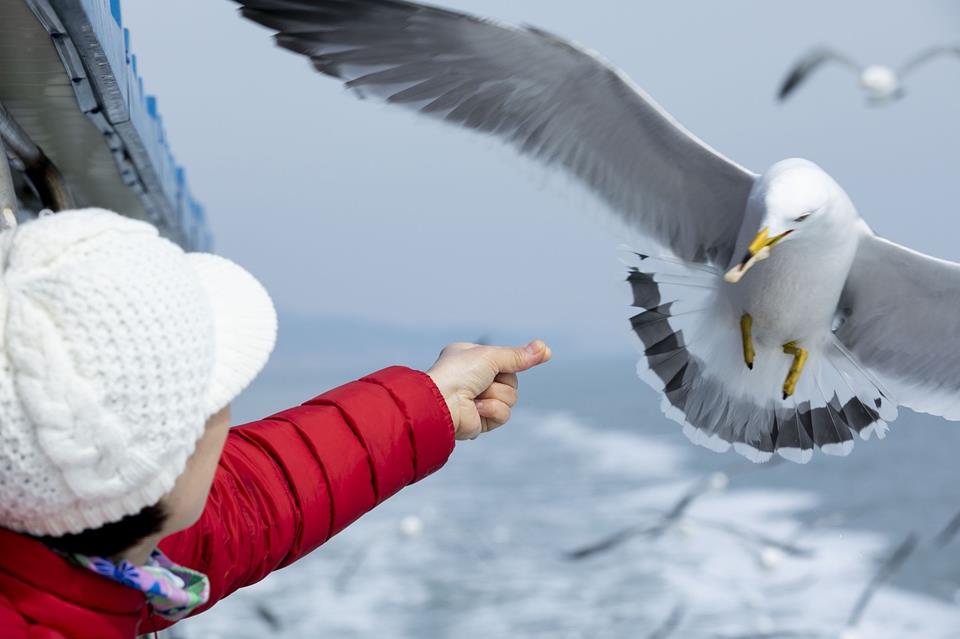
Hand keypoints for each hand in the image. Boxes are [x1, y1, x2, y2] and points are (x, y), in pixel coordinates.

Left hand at [427, 340, 551, 439]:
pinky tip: (476, 408)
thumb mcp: (491, 356)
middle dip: (502, 380)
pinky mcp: (481, 420)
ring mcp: (478, 400)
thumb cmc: (458, 373)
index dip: (516, 360)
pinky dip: (492, 410)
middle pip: (512, 380)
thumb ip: (518, 356)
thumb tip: (545, 349)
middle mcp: (474, 379)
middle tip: (484, 379)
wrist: (443, 402)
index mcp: (471, 359)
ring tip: (476, 395)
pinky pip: (504, 414)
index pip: (505, 359)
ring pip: (511, 398)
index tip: (543, 352)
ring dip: (496, 395)